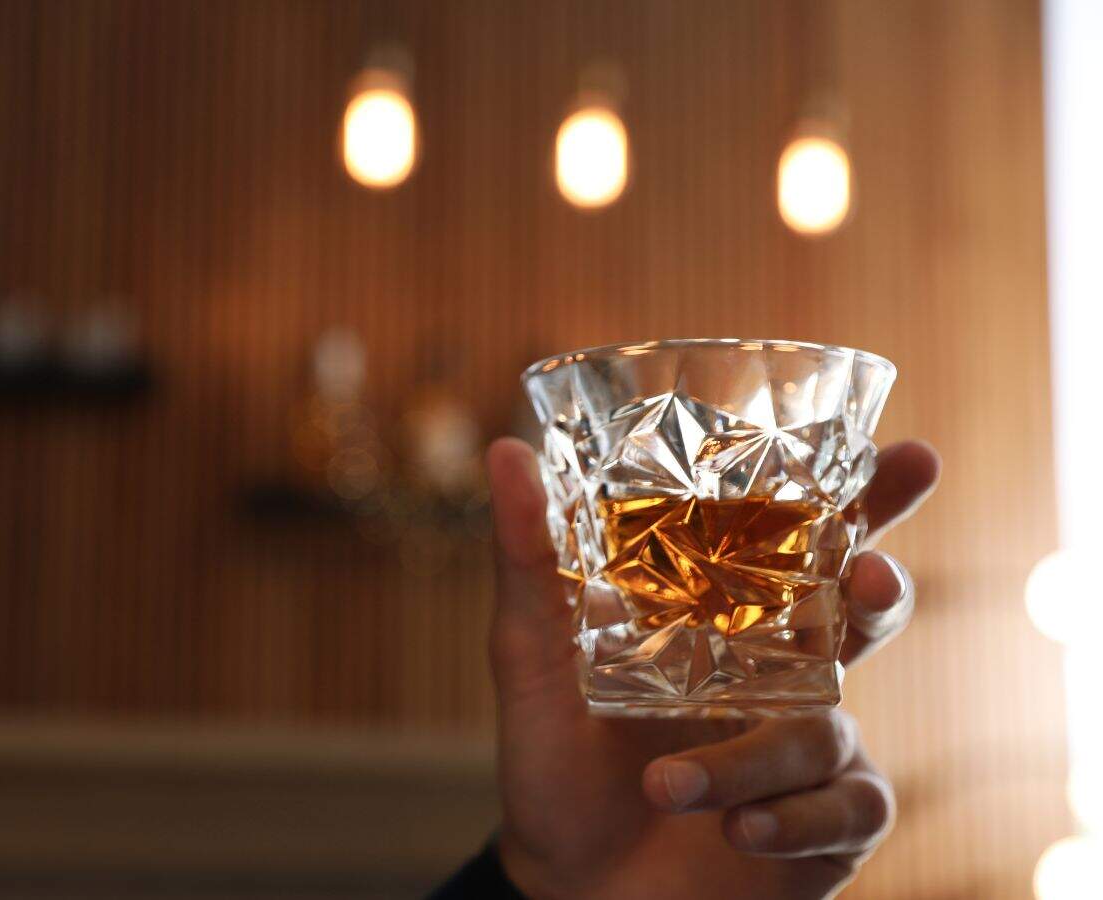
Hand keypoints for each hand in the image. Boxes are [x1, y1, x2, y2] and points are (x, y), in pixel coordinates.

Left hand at [485, 437, 939, 899]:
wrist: (565, 883)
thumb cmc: (555, 760)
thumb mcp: (529, 654)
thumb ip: (528, 557)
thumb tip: (507, 449)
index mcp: (726, 616)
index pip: (802, 542)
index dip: (864, 496)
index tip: (909, 455)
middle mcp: (782, 672)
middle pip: (863, 611)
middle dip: (885, 583)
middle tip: (873, 574)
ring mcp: (808, 747)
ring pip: (823, 727)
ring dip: (746, 757)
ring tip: (664, 785)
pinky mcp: (826, 824)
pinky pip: (844, 807)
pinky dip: (792, 818)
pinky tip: (741, 830)